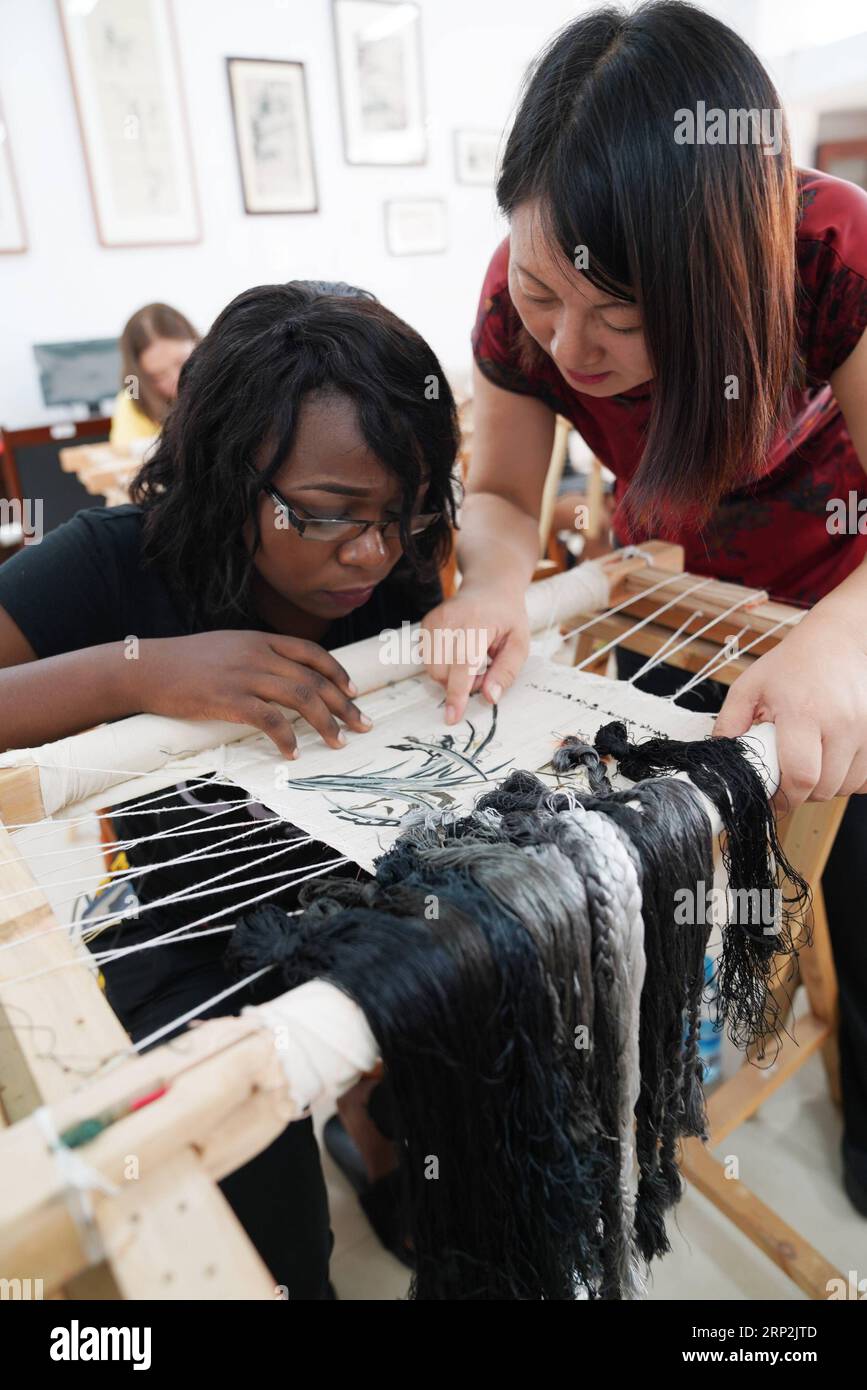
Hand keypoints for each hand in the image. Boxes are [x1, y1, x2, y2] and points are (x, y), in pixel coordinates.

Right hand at [132, 631, 371, 758]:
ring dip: (325, 722)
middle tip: (362, 724)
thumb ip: (254, 657)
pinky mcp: (228, 699)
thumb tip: (280, 677)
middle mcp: (257, 654)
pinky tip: (294, 752)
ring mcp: (244, 675)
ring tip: (338, 742)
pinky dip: (288, 737)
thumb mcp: (225, 648)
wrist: (144, 668)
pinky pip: (270, 720)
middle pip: (314, 678)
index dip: (337, 671)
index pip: (311, 652)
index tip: (352, 691)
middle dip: (344, 704)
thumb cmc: (182, 664)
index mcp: (258, 640)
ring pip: (301, 697)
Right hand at [420, 584, 529, 724]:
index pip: (462, 664)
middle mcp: (449, 619)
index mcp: (477, 623)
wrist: (490, 587)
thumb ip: (506, 672)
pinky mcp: (426, 624)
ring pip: (431, 668)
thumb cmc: (508, 617)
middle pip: (441, 671)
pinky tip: (458, 651)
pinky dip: (442, 664)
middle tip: (482, 670)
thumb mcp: (519, 644)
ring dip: (450, 676)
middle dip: (459, 684)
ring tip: (471, 660)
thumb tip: (490, 697)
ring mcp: (434, 620)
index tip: (452, 716)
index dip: (457, 693)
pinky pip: (427, 658)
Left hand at [713, 613, 866, 811]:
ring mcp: (865, 729)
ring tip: (809, 764)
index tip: (771, 798)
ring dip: (826, 787)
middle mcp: (841, 723)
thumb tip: (719, 756)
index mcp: (803, 713)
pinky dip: (849, 779)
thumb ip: (730, 722)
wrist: (839, 640)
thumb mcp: (751, 685)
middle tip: (786, 780)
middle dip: (802, 794)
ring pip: (847, 786)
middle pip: (824, 788)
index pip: (800, 776)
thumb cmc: (794, 663)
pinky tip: (833, 762)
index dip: (785, 798)